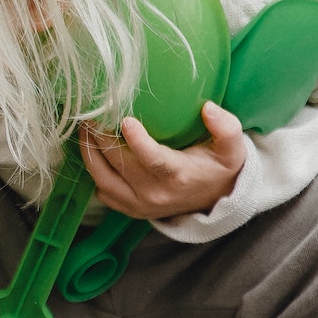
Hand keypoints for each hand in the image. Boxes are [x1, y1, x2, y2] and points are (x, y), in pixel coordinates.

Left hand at [81, 101, 247, 219]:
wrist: (215, 200)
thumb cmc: (219, 168)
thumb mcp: (232, 148)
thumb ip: (226, 128)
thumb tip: (208, 108)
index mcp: (179, 175)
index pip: (153, 160)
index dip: (137, 141)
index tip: (125, 120)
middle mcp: (155, 194)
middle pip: (119, 165)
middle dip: (101, 138)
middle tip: (91, 113)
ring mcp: (139, 204)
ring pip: (103, 178)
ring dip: (89, 152)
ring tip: (85, 128)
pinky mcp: (129, 209)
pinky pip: (102, 191)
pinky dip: (93, 170)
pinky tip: (91, 148)